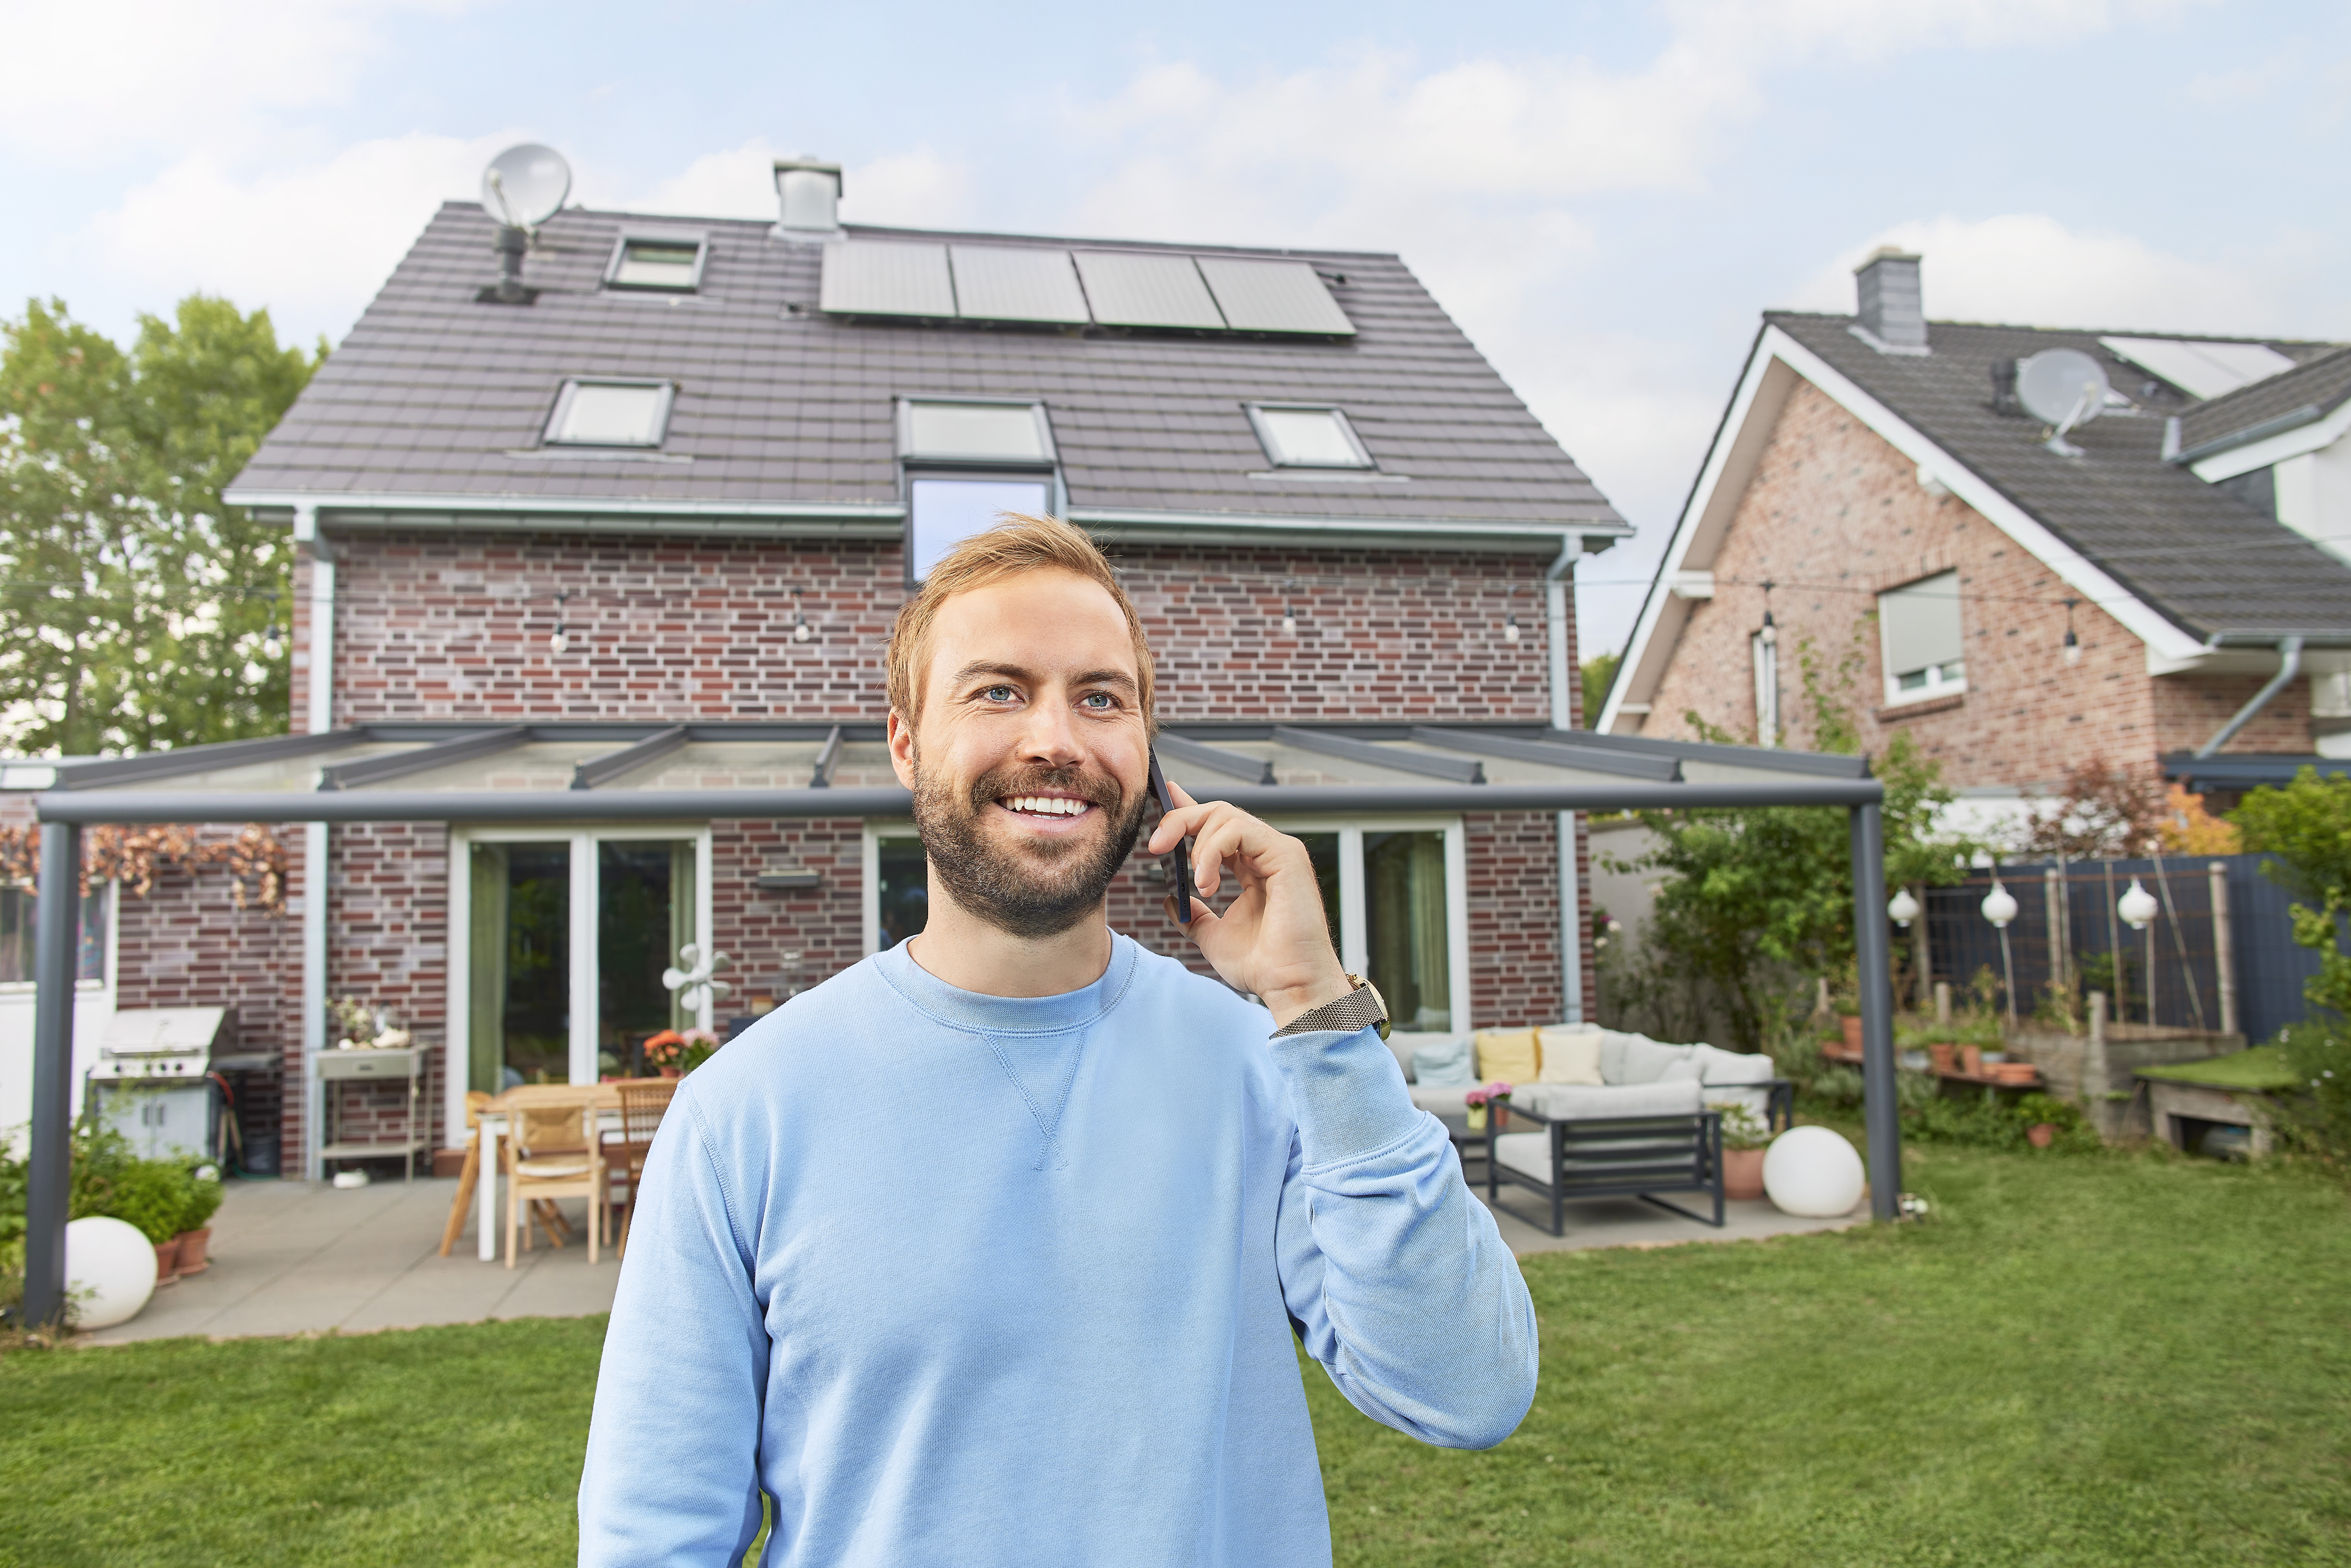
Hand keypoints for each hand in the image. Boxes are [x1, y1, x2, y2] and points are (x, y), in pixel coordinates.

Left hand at [1147, 778, 1354, 1027]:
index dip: (1188, 808)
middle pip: (1217, 813)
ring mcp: (1278, 851)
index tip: (1164, 795)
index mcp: (1251, 868)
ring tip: (1199, 884)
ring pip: (1226, 815)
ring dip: (1198, 846)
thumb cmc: (1260, 965)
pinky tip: (1208, 882)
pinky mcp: (1287, 854)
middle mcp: (1265, 854)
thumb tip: (1169, 898)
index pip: (1217, 826)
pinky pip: (1240, 830)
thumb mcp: (1211, 935)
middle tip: (1156, 846)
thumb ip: (1192, 915)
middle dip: (1180, 821)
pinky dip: (1213, 851)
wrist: (1286, 983)